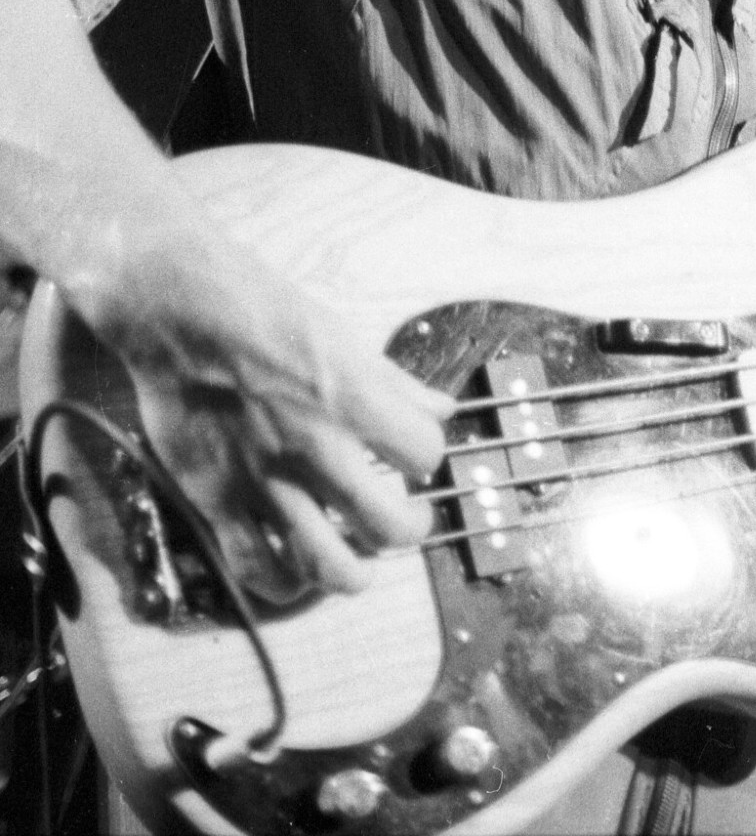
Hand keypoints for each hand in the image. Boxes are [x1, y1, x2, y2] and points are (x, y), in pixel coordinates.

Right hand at [88, 220, 450, 603]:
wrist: (179, 308)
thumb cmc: (261, 309)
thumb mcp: (341, 334)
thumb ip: (394, 381)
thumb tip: (440, 408)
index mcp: (352, 398)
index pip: (423, 453)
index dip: (426, 455)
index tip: (415, 454)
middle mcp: (314, 447)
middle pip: (388, 525)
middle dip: (409, 528)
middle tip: (408, 521)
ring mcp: (264, 479)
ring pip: (328, 566)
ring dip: (354, 574)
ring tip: (360, 564)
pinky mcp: (216, 498)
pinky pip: (255, 568)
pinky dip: (283, 583)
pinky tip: (294, 575)